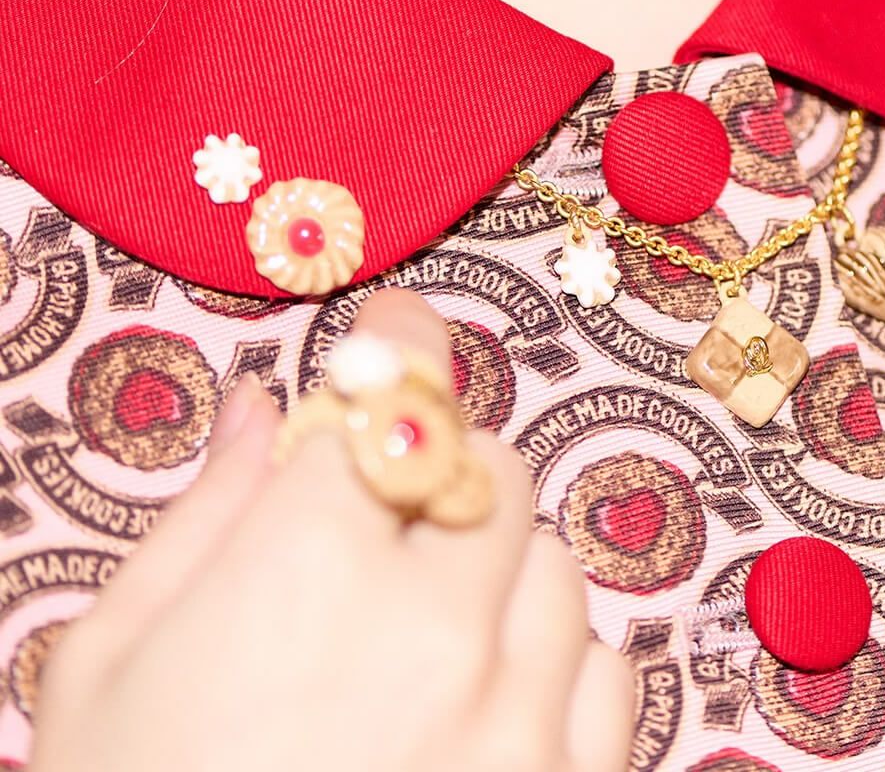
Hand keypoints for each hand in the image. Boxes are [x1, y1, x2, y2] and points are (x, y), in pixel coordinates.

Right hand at [30, 289, 633, 771]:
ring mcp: (519, 722)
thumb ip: (202, 517)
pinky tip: (490, 696)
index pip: (393, 400)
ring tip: (428, 619)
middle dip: (441, 464)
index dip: (398, 344)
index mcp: (309, 574)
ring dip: (495, 558)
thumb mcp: (112, 667)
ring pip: (552, 559)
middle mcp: (436, 632)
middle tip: (391, 506)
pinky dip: (558, 655)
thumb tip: (261, 411)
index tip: (400, 325)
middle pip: (489, 468)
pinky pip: (608, 668)